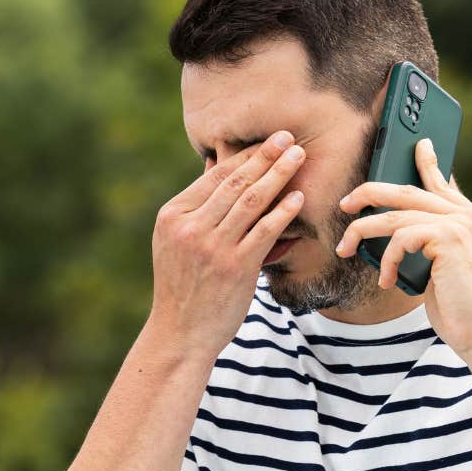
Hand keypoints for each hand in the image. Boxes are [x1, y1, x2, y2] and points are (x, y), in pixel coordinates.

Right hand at [147, 130, 305, 358]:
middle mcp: (190, 227)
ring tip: (298, 157)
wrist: (180, 333)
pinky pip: (264, 231)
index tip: (267, 141)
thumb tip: (217, 167)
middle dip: (265, 156)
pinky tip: (298, 197)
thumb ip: (197, 208)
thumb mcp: (175, 243)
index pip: (214, 177)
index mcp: (173, 216)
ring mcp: (212, 246)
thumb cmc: (183, 288)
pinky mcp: (235, 267)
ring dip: (278, 175)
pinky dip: (283, 212)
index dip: (245, 156)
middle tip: (288, 137)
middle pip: (235, 183)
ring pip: (251, 201)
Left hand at [335, 137, 471, 360]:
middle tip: (347, 203)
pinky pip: (401, 237)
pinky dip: (387, 260)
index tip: (419, 145)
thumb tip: (403, 233)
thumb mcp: (446, 271)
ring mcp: (463, 224)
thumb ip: (434, 245)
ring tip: (345, 246)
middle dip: (371, 192)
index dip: (429, 163)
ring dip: (363, 231)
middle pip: (411, 191)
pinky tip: (387, 281)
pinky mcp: (450, 238)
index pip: (445, 184)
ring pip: (396, 214)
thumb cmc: (462, 310)